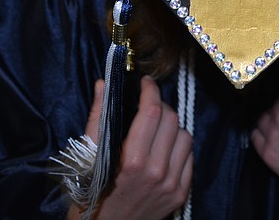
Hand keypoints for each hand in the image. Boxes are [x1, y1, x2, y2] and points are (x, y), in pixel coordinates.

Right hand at [69, 77, 192, 219]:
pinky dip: (180, 148)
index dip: (150, 91)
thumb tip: (103, 84)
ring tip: (157, 130)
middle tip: (148, 107)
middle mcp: (156, 172)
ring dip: (172, 127)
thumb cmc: (90, 193)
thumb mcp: (88, 156)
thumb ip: (97, 117)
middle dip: (160, 106)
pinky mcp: (180, 195)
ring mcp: (171, 185)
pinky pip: (191, 159)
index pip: (152, 112)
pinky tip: (165, 150)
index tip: (145, 83)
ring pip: (185, 136)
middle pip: (171, 120)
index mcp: (132, 160)